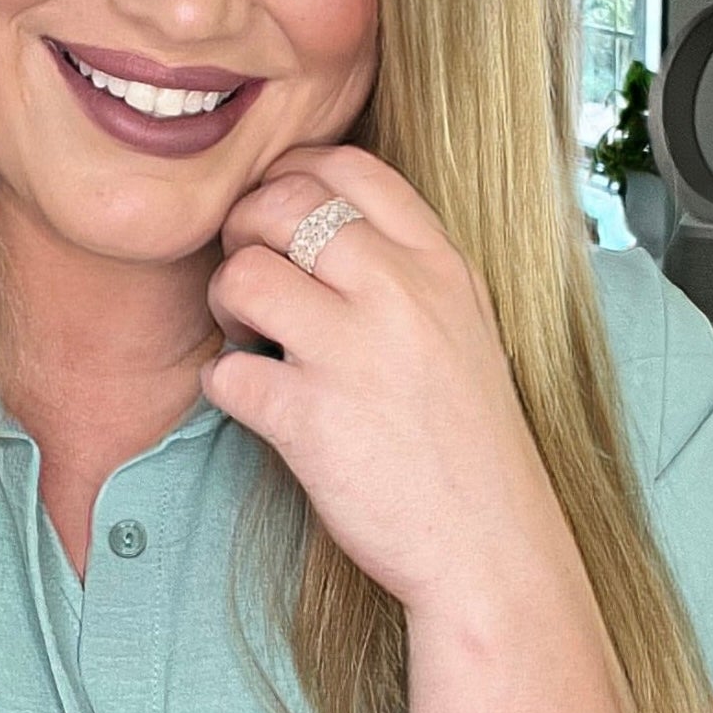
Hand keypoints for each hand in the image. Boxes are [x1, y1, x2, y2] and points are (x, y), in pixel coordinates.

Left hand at [200, 144, 538, 614]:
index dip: (292, 174)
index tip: (277, 209)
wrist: (490, 545)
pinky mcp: (308, 418)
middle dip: (245, 233)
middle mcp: (398, 293)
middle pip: (282, 205)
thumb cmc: (470, 442)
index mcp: (439, 264)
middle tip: (251, 277)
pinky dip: (222, 384)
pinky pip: (224, 371)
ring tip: (250, 337)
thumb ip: (408, 268)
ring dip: (226, 303)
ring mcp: (352, 353)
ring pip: (242, 274)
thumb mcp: (465, 327)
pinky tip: (253, 400)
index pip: (349, 167)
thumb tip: (324, 223)